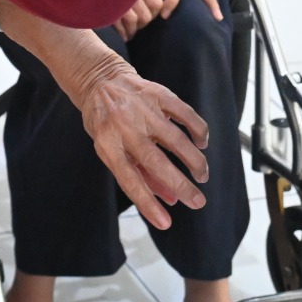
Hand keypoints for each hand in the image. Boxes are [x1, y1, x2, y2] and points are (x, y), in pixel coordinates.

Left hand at [62, 54, 209, 231]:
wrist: (99, 79)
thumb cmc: (105, 122)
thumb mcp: (109, 148)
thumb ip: (138, 174)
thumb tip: (169, 201)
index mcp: (108, 144)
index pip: (129, 180)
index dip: (147, 203)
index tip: (165, 223)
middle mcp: (124, 127)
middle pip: (156, 161)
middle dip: (181, 185)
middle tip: (198, 202)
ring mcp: (142, 109)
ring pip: (176, 139)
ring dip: (194, 161)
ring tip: (202, 175)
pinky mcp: (158, 94)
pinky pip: (185, 114)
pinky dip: (198, 130)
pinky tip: (202, 143)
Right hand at [113, 0, 162, 41]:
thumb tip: (150, 13)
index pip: (157, 4)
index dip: (154, 14)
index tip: (146, 16)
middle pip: (147, 16)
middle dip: (142, 25)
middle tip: (135, 27)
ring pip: (135, 21)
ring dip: (132, 31)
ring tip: (129, 34)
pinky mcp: (111, 8)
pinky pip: (121, 26)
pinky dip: (123, 33)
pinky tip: (122, 36)